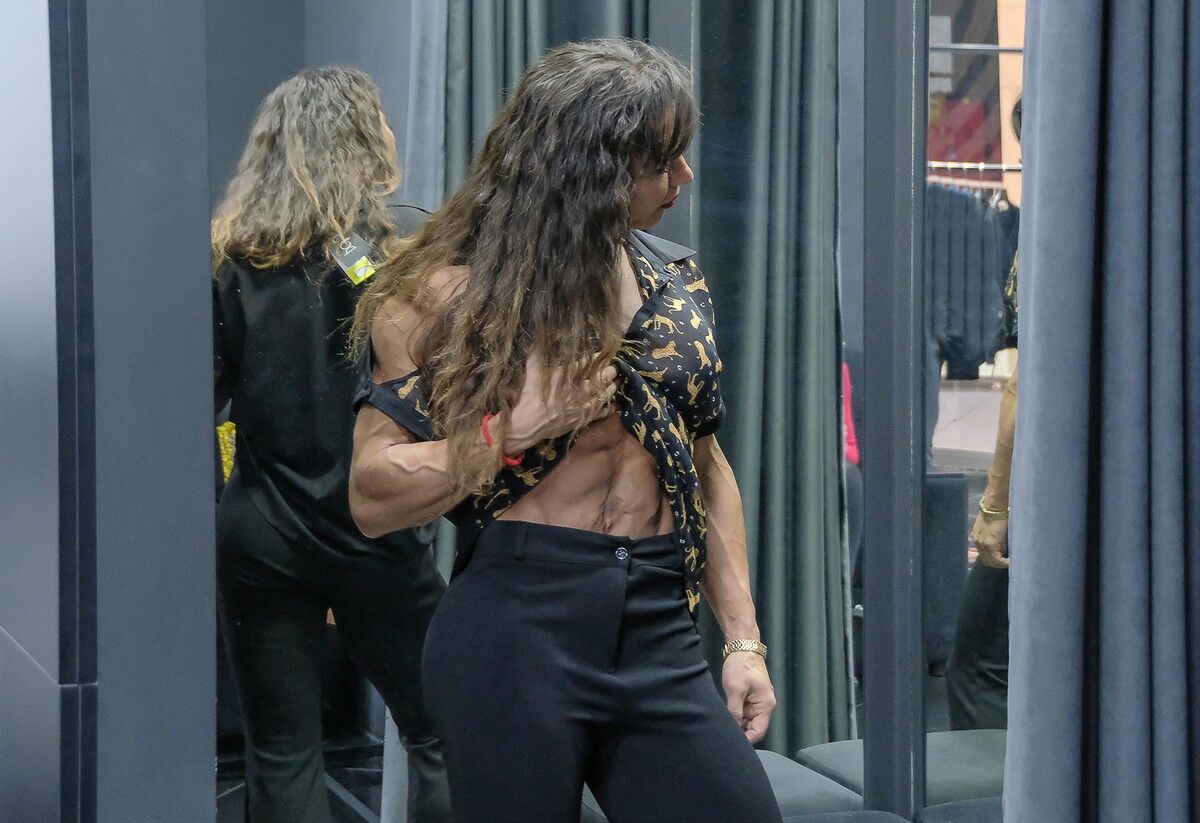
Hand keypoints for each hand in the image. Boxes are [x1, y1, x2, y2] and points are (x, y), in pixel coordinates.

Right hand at [502, 352, 616, 452]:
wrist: (527, 425)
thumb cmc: (528, 397)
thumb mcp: (530, 371)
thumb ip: (536, 355)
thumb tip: (536, 342)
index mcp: (569, 374)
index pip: (587, 362)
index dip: (596, 357)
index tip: (601, 354)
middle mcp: (579, 389)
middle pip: (601, 378)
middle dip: (609, 372)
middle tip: (615, 368)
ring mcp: (583, 405)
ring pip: (604, 394)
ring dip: (611, 388)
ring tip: (616, 383)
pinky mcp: (582, 419)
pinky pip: (600, 413)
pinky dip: (606, 408)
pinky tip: (610, 405)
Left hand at [722, 652, 775, 743]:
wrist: (742, 647)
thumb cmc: (741, 667)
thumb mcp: (735, 689)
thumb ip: (734, 710)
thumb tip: (732, 728)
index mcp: (765, 705)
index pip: (758, 731)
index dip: (746, 739)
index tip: (731, 742)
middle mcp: (764, 707)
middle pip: (753, 728)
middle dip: (740, 731)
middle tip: (722, 733)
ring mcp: (757, 702)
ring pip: (747, 721)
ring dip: (736, 723)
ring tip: (722, 725)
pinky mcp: (750, 698)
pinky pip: (744, 713)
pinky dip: (735, 715)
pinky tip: (725, 716)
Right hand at [970, 512, 1008, 568]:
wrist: (993, 506)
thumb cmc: (1004, 520)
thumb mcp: (1007, 536)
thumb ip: (1004, 547)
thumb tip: (1004, 554)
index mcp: (989, 544)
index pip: (996, 562)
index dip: (1004, 564)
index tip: (1012, 562)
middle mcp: (980, 544)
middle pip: (987, 561)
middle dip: (997, 564)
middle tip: (1006, 562)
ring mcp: (976, 539)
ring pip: (982, 556)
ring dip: (991, 558)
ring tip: (1000, 555)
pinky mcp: (974, 535)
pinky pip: (979, 548)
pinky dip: (986, 552)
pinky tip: (993, 548)